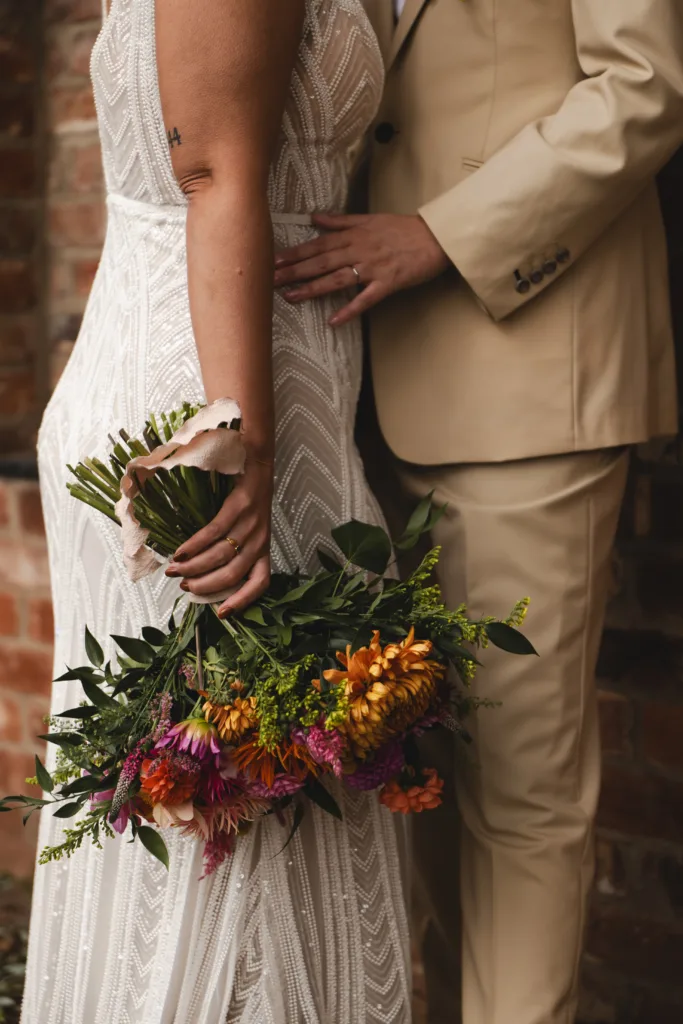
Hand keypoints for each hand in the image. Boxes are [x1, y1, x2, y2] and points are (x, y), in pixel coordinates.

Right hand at [165, 460, 272, 615]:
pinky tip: (180, 551)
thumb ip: (235, 550)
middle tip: (183, 586)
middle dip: (204, 585)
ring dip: (194, 567)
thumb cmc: (249, 500)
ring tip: (175, 570)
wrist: (258, 463)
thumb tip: (204, 573)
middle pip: (232, 574)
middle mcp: (260, 540)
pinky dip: (194, 545)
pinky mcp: (239, 507)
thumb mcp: (250, 530)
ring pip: (220, 556)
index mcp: (264, 550)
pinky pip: (213, 533)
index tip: (221, 614)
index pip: (260, 583)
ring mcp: (251, 524)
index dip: (242, 601)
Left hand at [274, 213, 450, 324]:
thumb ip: (340, 221)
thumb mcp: (369, 218)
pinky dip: (350, 309)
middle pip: (321, 261)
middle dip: (294, 271)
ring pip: (337, 278)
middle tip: (269, 280)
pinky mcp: (388, 283)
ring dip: (313, 289)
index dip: (295, 252)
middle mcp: (359, 249)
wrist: (436, 236)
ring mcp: (373, 267)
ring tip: (291, 298)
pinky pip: (366, 299)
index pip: (318, 244)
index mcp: (354, 234)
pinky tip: (333, 320)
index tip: (272, 259)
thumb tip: (314, 218)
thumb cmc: (403, 228)